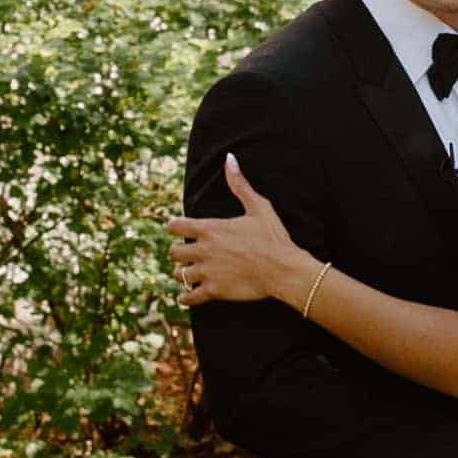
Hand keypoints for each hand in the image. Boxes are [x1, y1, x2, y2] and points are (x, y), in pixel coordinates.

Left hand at [169, 154, 315, 311]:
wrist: (283, 269)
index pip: (175, 226)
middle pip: (173, 252)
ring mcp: (206, 272)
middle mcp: (203, 250)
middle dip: (178, 253)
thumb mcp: (258, 206)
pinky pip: (189, 297)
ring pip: (179, 275)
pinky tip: (187, 296)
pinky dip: (186, 297)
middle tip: (185, 254)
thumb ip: (239, 184)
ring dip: (182, 274)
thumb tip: (229, 159)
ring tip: (188, 274)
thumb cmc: (272, 237)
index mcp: (210, 229)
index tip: (176, 229)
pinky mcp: (213, 291)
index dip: (174, 227)